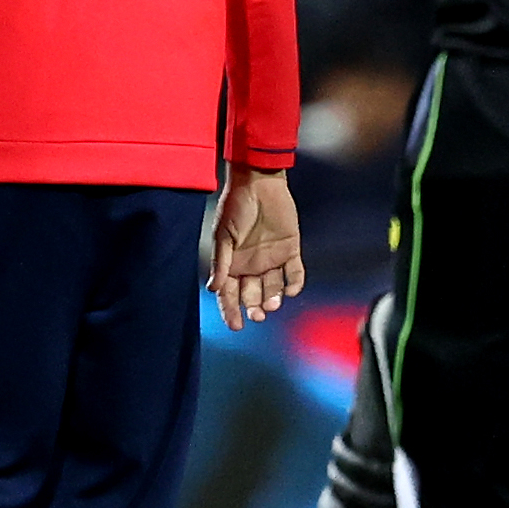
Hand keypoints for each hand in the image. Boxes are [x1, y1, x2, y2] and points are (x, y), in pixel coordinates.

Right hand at [210, 167, 305, 329]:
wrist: (259, 181)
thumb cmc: (235, 206)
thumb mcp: (223, 235)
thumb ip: (221, 262)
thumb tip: (213, 289)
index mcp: (232, 264)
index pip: (229, 294)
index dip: (230, 311)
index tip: (235, 326)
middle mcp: (251, 265)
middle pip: (252, 296)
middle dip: (254, 308)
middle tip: (257, 315)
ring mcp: (271, 258)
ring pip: (273, 289)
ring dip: (273, 299)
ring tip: (272, 304)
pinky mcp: (290, 249)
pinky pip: (294, 273)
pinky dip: (294, 284)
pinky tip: (290, 290)